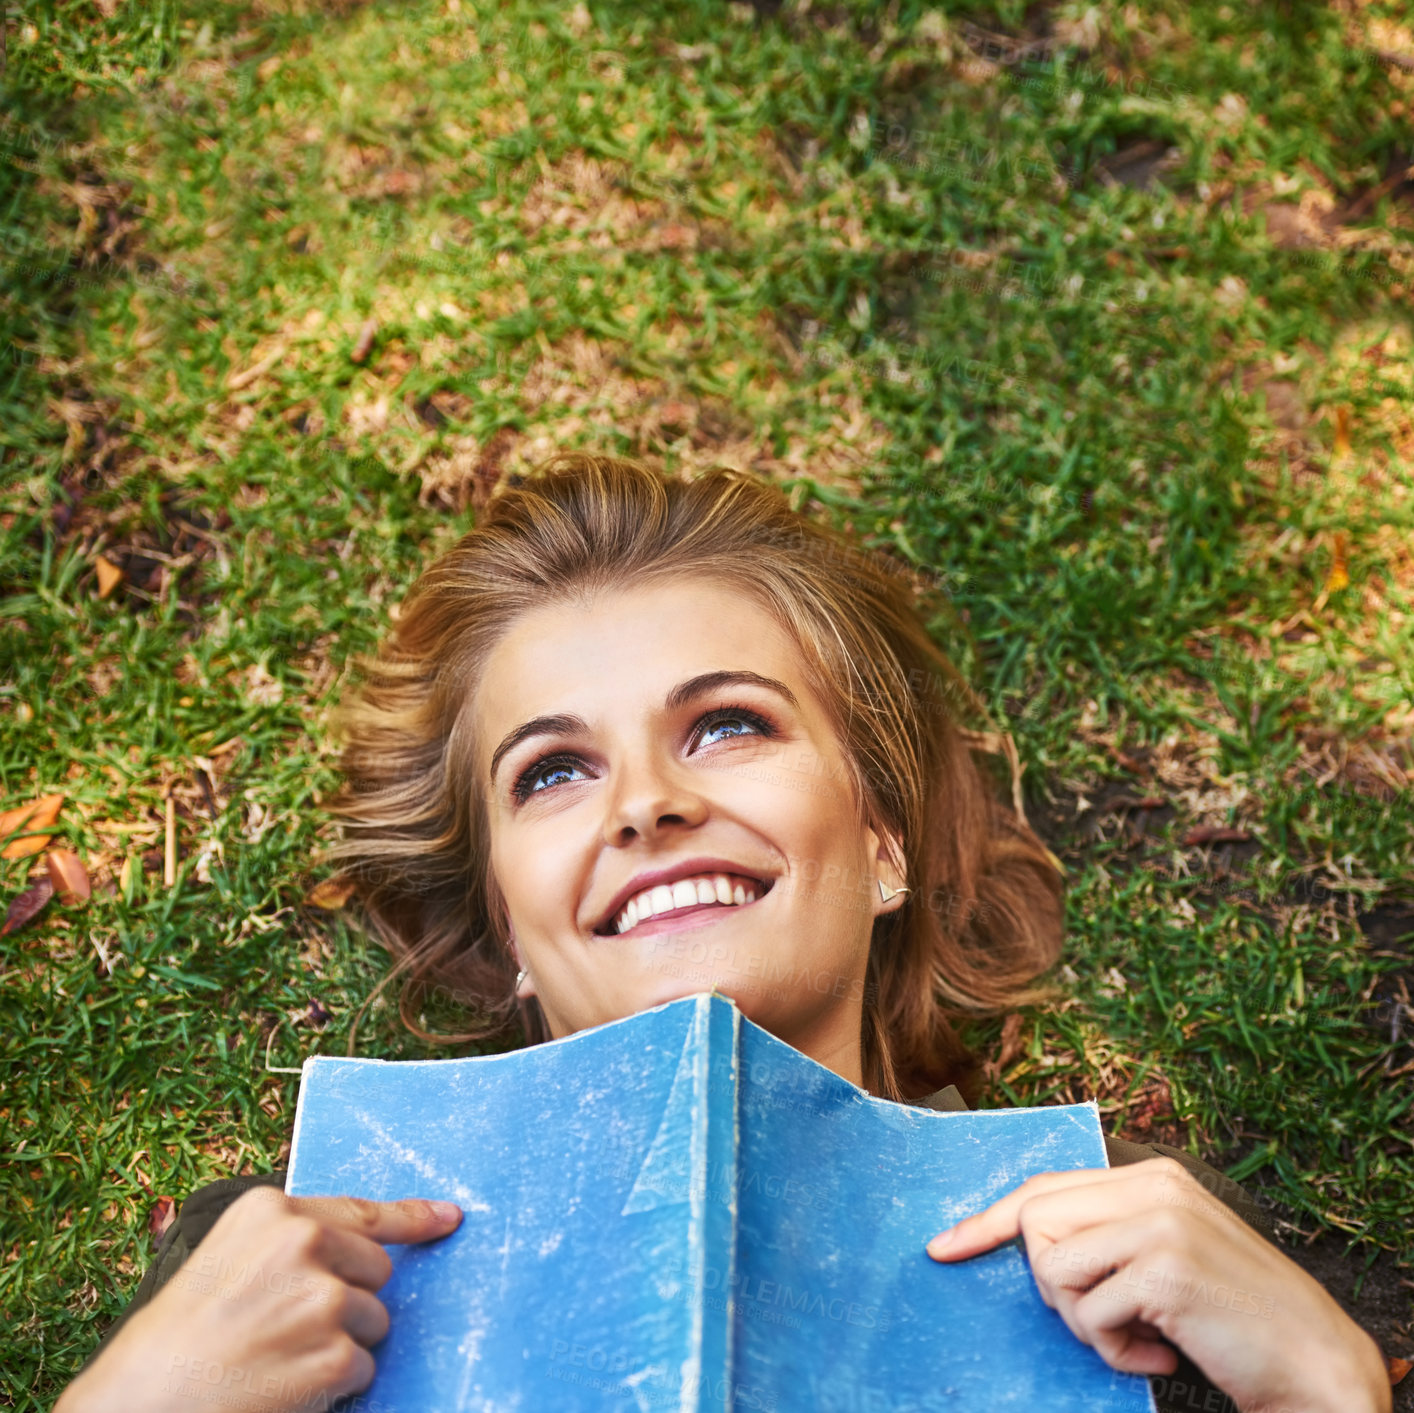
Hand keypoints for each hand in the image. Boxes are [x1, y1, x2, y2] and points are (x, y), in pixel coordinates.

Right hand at [56, 1186, 462, 1412]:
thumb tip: (361, 1250)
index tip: (451, 1216)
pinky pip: (362, 1369)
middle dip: (349, 1302)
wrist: (138, 1406)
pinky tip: (284, 1387)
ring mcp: (322, 1298)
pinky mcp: (332, 1355)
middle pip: (376, 1272)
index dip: (413, 1217)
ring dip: (339, 1347)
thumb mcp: (226, 1260)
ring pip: (373, 1322)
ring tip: (275, 1360)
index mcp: (272, 1211)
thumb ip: (288, 1244)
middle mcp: (303, 1242)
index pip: (362, 1211)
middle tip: (284, 1330)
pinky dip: (333, 1387)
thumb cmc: (176, 1341)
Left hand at [924, 1158, 1390, 1412]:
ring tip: (1138, 1338)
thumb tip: (1025, 1242)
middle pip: (1035, 1224)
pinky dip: (1116, 1352)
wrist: (1315, 1360)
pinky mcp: (1165, 1269)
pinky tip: (1162, 1355)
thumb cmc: (1230, 1317)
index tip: (944, 1246)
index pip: (1044, 1186)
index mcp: (1149, 1176)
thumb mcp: (1163, 1256)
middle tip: (1103, 1321)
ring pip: (1053, 1270)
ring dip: (1085, 1325)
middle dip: (1050, 1287)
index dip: (988, 1220)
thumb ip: (1106, 1237)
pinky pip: (1091, 1314)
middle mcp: (1152, 1186)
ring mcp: (1159, 1222)